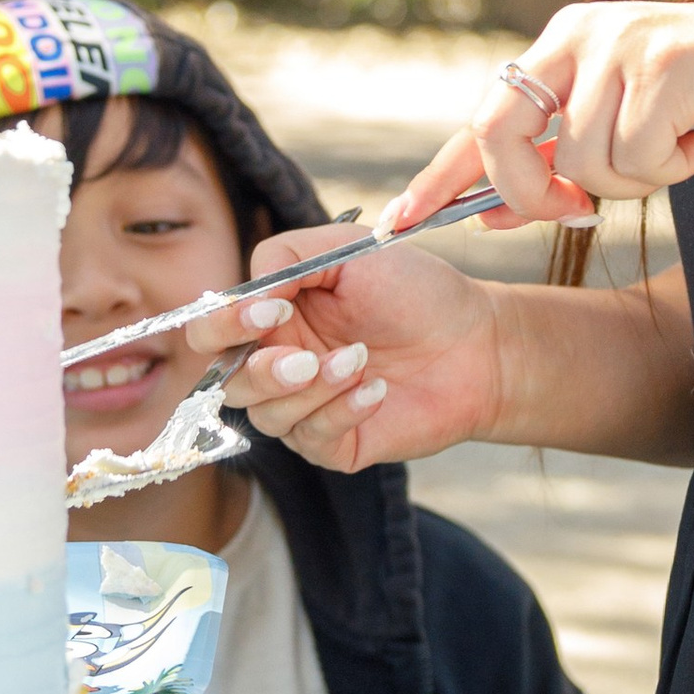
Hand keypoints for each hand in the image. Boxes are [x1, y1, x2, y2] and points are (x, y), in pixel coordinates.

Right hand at [181, 224, 508, 474]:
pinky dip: (342, 411)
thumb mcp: (349, 251)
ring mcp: (306, 407)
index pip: (214, 329)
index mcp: (274, 317)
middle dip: (259, 371)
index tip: (272, 310)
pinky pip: (312, 439)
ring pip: (267, 416)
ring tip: (361, 361)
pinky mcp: (336, 443)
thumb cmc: (416, 291)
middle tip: (306, 358)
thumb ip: (286, 257)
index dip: (227, 324)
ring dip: (312, 390)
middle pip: (227, 382)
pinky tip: (376, 390)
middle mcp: (280, 364)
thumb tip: (249, 295)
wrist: (479, 342)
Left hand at [384, 2, 693, 231]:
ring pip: (583, 160)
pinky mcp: (666, 61)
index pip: (483, 117)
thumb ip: (557, 169)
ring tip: (681, 146)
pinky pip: (637, 156)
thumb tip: (486, 215)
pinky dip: (676, 166)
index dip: (440, 174)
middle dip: (530, 191)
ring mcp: (621, 42)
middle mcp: (581, 33)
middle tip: (575, 211)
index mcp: (562, 46)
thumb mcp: (623, 140)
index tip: (397, 222)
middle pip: (501, 128)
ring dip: (637, 179)